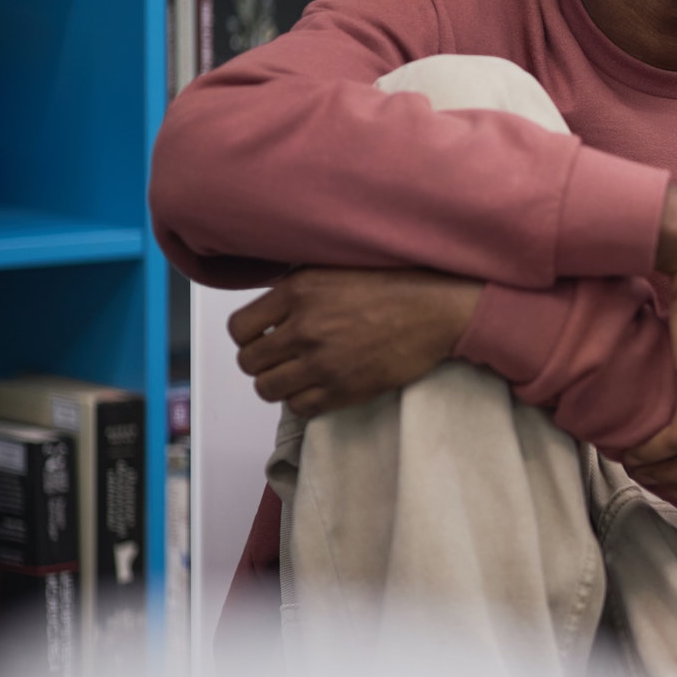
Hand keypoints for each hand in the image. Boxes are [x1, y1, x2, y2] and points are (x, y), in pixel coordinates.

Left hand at [229, 267, 483, 417]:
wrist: (437, 309)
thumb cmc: (395, 285)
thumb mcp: (335, 268)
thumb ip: (297, 287)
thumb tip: (268, 309)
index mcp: (298, 292)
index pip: (238, 328)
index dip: (247, 337)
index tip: (262, 337)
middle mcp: (304, 327)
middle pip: (249, 362)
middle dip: (261, 362)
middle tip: (281, 358)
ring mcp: (323, 362)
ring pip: (267, 389)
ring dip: (278, 384)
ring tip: (296, 375)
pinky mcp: (344, 389)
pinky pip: (299, 407)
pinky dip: (302, 401)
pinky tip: (317, 387)